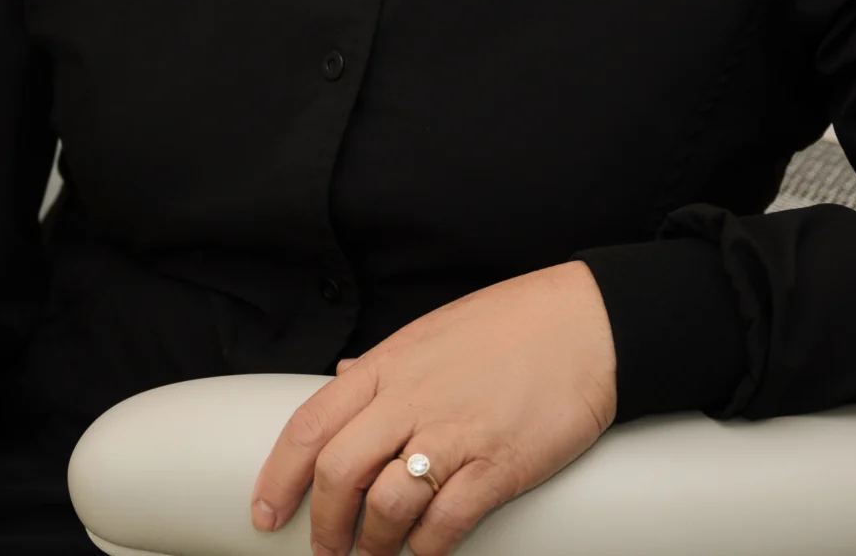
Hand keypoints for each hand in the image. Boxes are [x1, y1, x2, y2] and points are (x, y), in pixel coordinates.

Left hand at [248, 261, 616, 555]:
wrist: (588, 323)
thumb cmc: (512, 325)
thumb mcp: (431, 332)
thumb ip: (383, 365)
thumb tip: (342, 376)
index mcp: (387, 367)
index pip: (308, 425)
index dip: (278, 477)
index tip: (266, 513)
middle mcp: (410, 401)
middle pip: (337, 473)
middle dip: (323, 526)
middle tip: (325, 553)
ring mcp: (453, 434)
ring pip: (385, 505)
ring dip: (374, 545)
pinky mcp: (498, 465)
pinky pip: (446, 522)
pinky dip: (428, 548)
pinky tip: (426, 552)